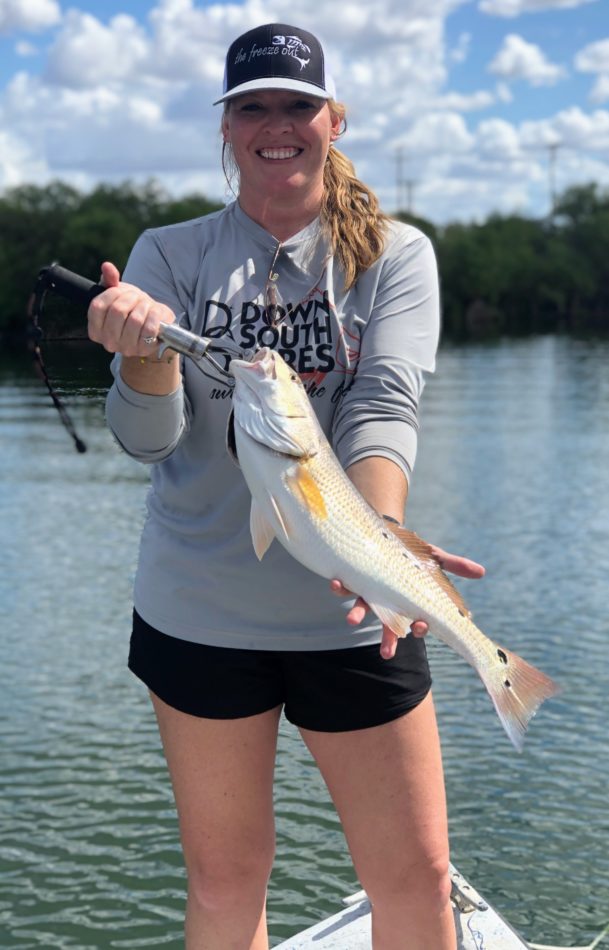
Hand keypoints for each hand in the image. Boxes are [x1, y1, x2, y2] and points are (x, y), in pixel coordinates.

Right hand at [87, 261, 175, 356]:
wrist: (153, 325)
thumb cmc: (131, 308)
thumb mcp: (118, 293)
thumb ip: (109, 280)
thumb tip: (107, 267)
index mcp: (96, 330)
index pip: (97, 307)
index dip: (110, 294)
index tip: (119, 290)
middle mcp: (108, 342)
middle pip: (117, 311)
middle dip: (130, 298)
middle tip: (136, 297)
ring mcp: (126, 348)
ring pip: (135, 320)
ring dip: (143, 306)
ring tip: (145, 305)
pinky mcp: (144, 350)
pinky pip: (149, 329)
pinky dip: (154, 316)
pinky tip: (154, 314)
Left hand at [331, 546, 484, 659]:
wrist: (385, 531)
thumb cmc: (412, 551)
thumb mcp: (434, 558)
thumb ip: (455, 565)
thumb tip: (482, 572)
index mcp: (410, 600)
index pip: (417, 620)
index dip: (418, 627)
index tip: (420, 628)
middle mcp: (389, 601)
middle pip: (390, 626)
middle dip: (389, 640)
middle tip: (387, 653)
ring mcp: (370, 591)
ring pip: (364, 608)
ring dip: (357, 614)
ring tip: (351, 621)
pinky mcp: (354, 577)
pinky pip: (345, 585)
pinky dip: (340, 585)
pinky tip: (336, 582)